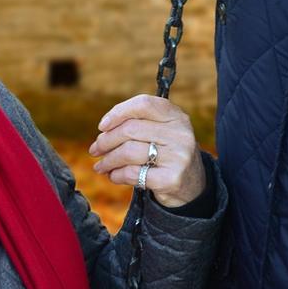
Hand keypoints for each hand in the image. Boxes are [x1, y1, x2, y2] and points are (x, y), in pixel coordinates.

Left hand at [89, 95, 205, 208]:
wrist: (192, 184)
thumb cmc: (167, 152)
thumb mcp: (162, 131)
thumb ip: (138, 123)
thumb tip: (103, 130)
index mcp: (176, 116)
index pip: (143, 104)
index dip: (118, 112)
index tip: (102, 126)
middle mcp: (180, 134)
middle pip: (130, 130)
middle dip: (106, 141)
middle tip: (95, 149)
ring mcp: (178, 157)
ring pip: (129, 152)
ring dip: (108, 160)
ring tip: (100, 165)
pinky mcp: (171, 179)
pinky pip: (133, 174)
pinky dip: (117, 175)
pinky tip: (113, 176)